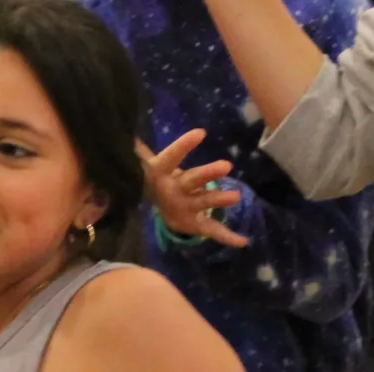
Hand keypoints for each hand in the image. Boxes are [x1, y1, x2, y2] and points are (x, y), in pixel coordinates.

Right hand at [138, 130, 247, 248]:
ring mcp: (183, 208)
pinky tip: (244, 242)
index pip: (171, 156)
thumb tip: (129, 131)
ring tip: (237, 196)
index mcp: (160, 172)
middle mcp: (172, 191)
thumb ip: (141, 148)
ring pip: (202, 202)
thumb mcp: (148, 160)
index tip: (201, 132)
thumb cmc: (157, 174)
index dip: (184, 145)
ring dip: (219, 200)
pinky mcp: (192, 223)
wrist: (151, 206)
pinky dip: (227, 236)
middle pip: (191, 180)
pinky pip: (210, 229)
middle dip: (208, 173)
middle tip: (227, 165)